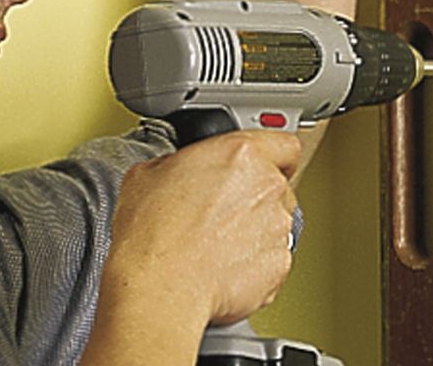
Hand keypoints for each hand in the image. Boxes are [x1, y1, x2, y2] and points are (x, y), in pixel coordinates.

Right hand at [100, 131, 301, 327]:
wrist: (160, 287)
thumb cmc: (152, 234)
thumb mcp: (149, 173)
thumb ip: (179, 163)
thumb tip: (177, 171)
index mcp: (240, 154)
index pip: (284, 144)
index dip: (274, 155)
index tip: (264, 164)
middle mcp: (267, 187)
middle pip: (277, 186)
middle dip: (254, 197)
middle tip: (222, 210)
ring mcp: (277, 228)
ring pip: (276, 224)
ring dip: (254, 230)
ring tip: (217, 244)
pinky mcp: (279, 265)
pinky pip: (272, 259)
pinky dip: (254, 263)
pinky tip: (223, 266)